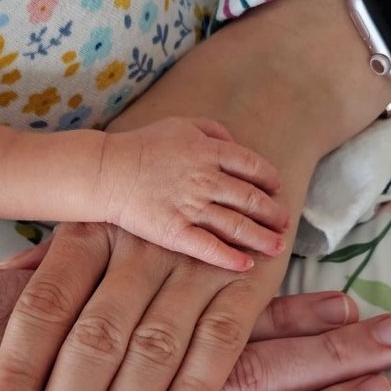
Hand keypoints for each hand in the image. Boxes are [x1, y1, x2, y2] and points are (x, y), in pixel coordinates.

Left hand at [0, 222, 293, 390]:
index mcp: (88, 234)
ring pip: (150, 350)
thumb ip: (53, 268)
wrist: (243, 156)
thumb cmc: (153, 208)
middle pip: (91, 342)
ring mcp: (193, 263)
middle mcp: (135, 247)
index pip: (43, 310)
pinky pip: (219, 340)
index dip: (17, 374)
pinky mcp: (247, 280)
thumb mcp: (99, 221)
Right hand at [101, 117, 286, 269]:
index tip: (276, 191)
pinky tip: (245, 265)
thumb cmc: (140, 146)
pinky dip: (230, 258)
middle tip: (284, 225)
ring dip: (261, 238)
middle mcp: (206, 179)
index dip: (269, 181)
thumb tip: (233, 140)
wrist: (106, 171)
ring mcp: (191, 207)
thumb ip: (210, 130)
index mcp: (210, 152)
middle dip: (273, 214)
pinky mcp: (174, 232)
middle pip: (251, 199)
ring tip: (277, 248)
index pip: (253, 167)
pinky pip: (208, 248)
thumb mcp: (179, 124)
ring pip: (236, 225)